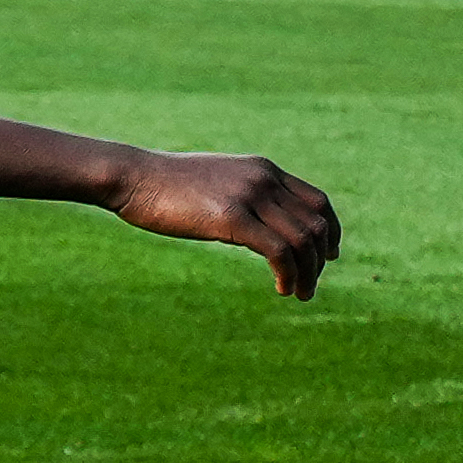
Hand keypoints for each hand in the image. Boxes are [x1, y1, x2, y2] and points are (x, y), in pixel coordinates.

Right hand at [114, 150, 342, 298]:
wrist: (132, 177)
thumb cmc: (164, 186)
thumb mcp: (213, 184)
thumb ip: (241, 196)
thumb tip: (253, 223)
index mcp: (263, 169)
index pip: (317, 202)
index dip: (330, 232)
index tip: (327, 256)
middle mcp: (264, 179)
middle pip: (315, 224)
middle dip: (320, 260)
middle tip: (310, 285)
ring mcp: (249, 195)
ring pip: (301, 240)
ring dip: (308, 273)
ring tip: (300, 293)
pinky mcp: (231, 217)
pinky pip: (278, 251)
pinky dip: (288, 274)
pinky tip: (281, 288)